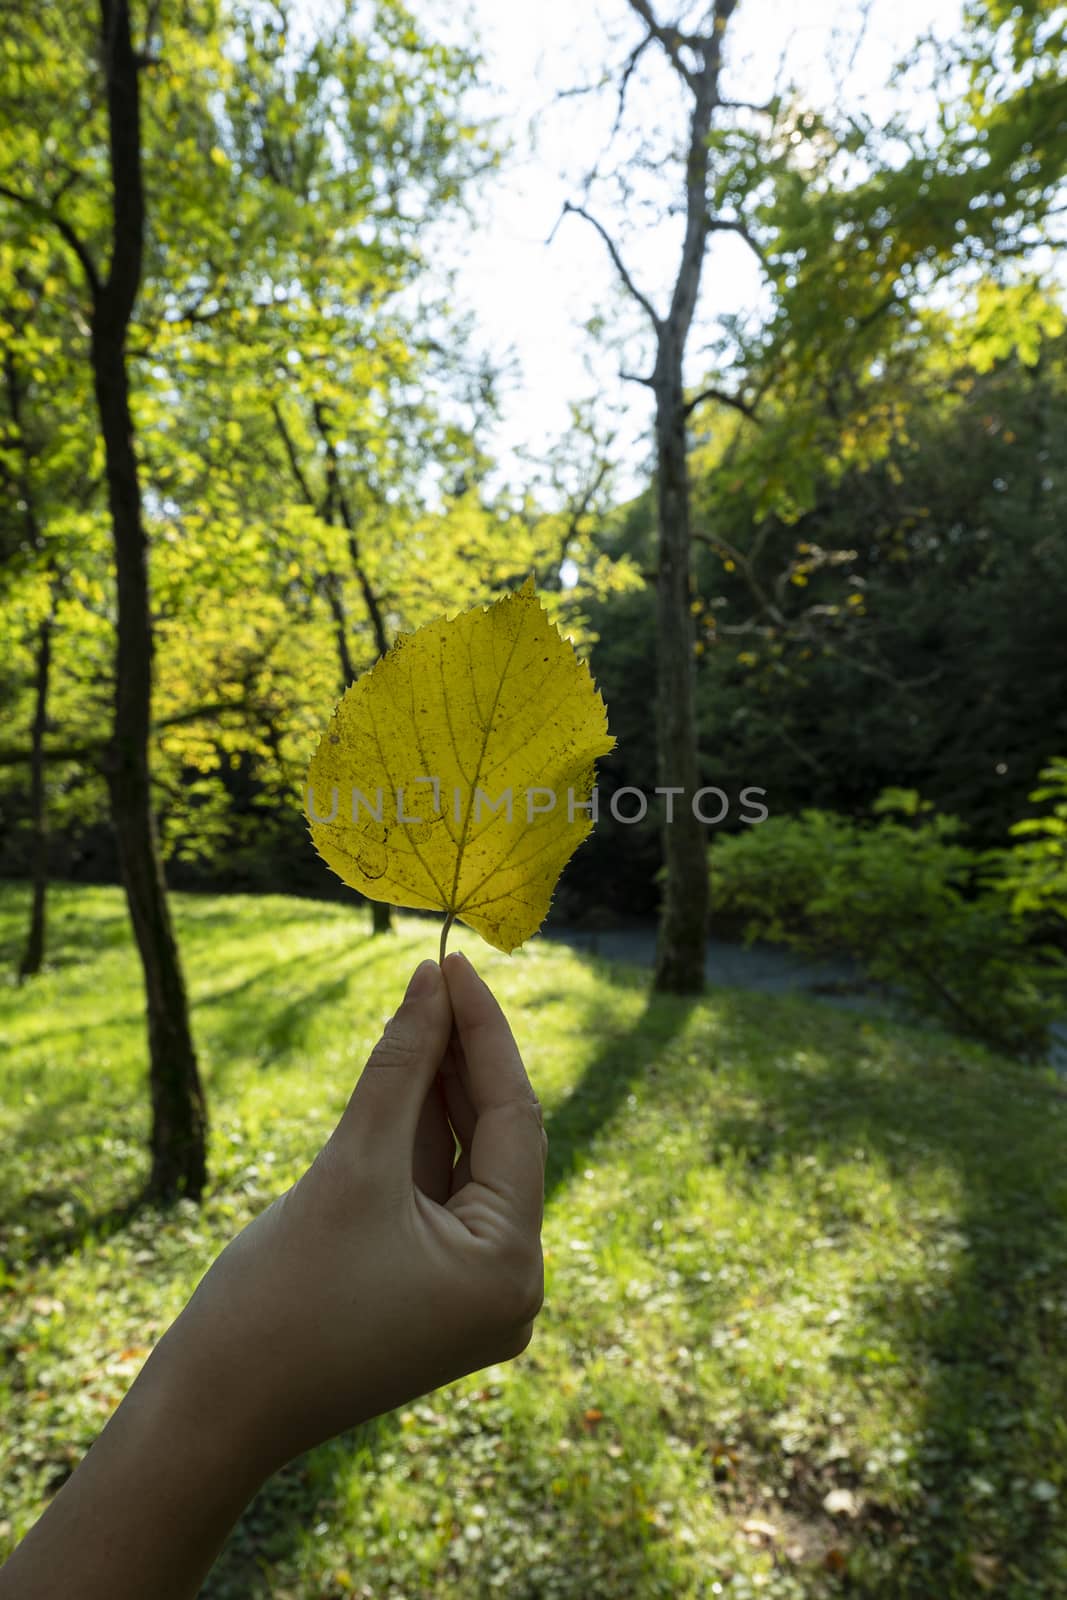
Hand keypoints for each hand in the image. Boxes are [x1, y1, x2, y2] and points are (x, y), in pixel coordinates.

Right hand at [152, 948, 547, 1478]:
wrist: (211, 1413)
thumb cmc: (279, 1299)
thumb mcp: (351, 1165)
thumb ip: (401, 1067)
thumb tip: (432, 981)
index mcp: (511, 1267)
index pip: (515, 1121)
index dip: (485, 1034)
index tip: (457, 964)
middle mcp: (511, 1286)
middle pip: (497, 1142)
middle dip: (463, 1058)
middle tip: (436, 976)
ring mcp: (474, 1295)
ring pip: (466, 1165)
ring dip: (440, 1092)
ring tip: (421, 1008)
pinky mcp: (436, 1293)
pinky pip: (440, 1197)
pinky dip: (421, 1139)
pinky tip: (409, 1071)